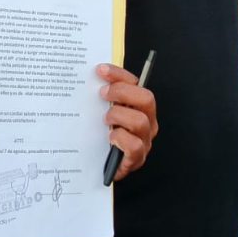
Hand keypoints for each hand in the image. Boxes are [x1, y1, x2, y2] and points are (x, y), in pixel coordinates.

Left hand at [98, 63, 157, 181]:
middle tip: (102, 94)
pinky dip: (120, 139)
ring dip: (119, 116)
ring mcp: (144, 140)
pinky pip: (135, 146)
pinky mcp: (137, 158)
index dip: (119, 74)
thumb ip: (103, 97)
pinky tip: (109, 138)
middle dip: (122, 92)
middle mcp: (147, 121)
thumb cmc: (102, 135)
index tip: (100, 70)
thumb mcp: (103, 112)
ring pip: (140, 121)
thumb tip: (90, 77)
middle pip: (146, 99)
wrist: (100, 167)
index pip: (137, 83)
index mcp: (140, 106)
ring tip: (105, 120)